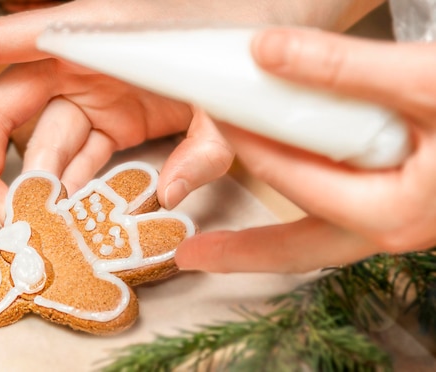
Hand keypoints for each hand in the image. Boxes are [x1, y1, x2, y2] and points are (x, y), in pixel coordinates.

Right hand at [0, 0, 283, 224]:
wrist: (268, 30)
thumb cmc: (233, 38)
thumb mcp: (217, 93)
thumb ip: (200, 147)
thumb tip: (166, 200)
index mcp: (85, 35)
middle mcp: (79, 65)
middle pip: (7, 112)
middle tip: (0, 210)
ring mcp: (97, 95)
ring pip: (44, 144)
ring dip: (40, 186)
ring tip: (42, 225)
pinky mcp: (119, 118)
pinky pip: (82, 154)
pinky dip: (78, 185)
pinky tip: (79, 210)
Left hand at [176, 27, 435, 272]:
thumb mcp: (427, 83)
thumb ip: (344, 71)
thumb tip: (267, 52)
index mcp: (393, 209)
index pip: (294, 175)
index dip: (249, 139)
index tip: (217, 108)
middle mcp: (394, 228)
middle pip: (298, 246)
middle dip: (242, 252)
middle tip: (191, 256)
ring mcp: (400, 222)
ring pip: (318, 239)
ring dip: (267, 240)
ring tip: (218, 247)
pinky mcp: (405, 205)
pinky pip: (340, 217)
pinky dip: (304, 210)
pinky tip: (285, 199)